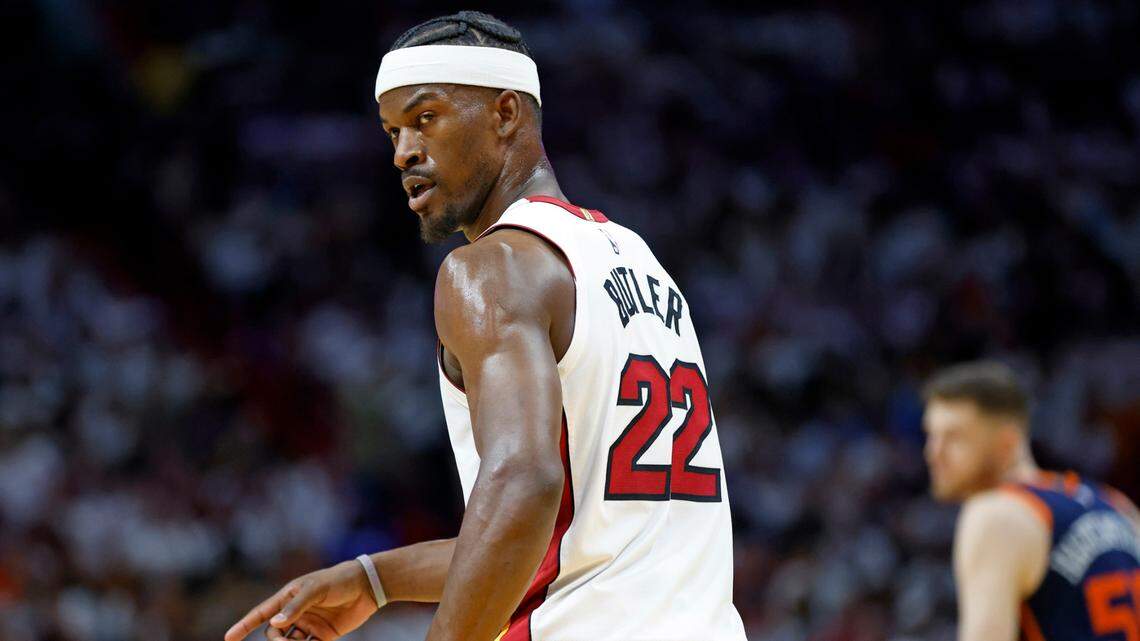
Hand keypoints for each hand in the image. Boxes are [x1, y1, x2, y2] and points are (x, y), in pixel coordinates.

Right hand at [224, 560, 378, 640]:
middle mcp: (295, 612)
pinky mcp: (323, 635)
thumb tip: (275, 624)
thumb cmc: (338, 580)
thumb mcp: (316, 588)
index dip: (244, 625)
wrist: (367, 586)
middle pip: (274, 632)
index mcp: (289, 596)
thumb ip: (296, 606)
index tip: (229, 638)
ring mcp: (308, 624)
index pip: (261, 613)